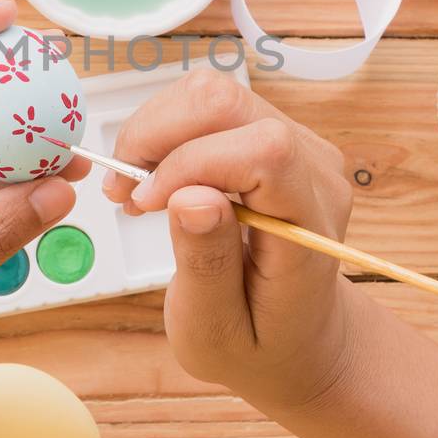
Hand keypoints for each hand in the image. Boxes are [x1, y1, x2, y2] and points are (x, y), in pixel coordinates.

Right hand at [103, 70, 353, 417]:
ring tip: (134, 190)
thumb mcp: (218, 334)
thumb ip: (206, 266)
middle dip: (158, 136)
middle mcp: (314, 170)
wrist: (298, 337)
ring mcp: (296, 145)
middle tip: (123, 194)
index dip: (191, 163)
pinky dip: (165, 132)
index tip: (144, 207)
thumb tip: (189, 196)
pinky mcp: (270, 134)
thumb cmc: (258, 344)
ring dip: (155, 132)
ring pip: (211, 92)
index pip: (265, 151)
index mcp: (310, 225)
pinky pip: (208, 105)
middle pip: (229, 103)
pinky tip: (154, 178)